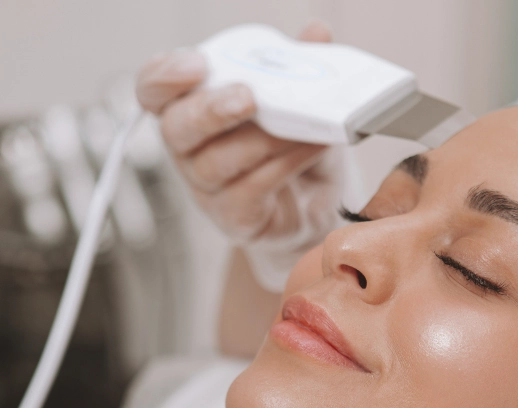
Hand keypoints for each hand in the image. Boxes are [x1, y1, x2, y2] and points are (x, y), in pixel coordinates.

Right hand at [135, 21, 340, 245]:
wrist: (314, 205)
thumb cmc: (292, 149)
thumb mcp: (296, 102)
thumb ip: (299, 66)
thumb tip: (317, 32)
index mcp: (191, 109)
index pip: (153, 91)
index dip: (164, 76)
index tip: (196, 64)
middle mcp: (190, 151)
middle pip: (177, 129)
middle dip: (211, 110)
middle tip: (248, 98)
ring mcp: (208, 189)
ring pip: (217, 162)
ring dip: (261, 139)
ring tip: (301, 125)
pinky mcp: (235, 217)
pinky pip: (250, 190)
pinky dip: (283, 165)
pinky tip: (311, 148)